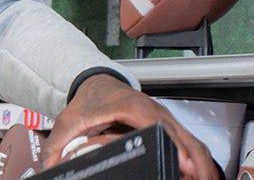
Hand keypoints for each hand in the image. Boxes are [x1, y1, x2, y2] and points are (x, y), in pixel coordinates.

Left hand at [44, 74, 219, 179]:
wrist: (97, 84)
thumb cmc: (88, 101)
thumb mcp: (68, 122)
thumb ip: (56, 146)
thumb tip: (50, 169)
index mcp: (133, 107)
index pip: (158, 126)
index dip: (173, 145)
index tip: (183, 164)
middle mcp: (154, 111)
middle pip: (185, 136)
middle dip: (197, 161)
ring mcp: (165, 117)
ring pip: (193, 140)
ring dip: (203, 163)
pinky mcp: (169, 125)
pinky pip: (190, 142)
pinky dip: (198, 159)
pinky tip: (199, 177)